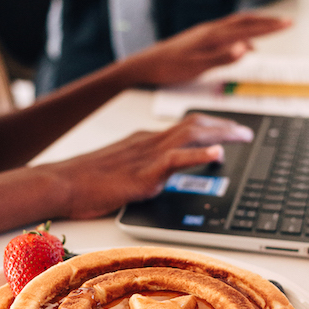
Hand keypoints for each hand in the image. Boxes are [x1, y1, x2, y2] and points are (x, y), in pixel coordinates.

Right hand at [55, 112, 254, 218]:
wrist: (61, 183)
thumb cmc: (84, 182)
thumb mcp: (121, 171)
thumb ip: (144, 170)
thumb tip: (161, 177)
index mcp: (144, 140)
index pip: (185, 127)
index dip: (211, 126)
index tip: (228, 131)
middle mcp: (149, 141)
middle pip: (195, 125)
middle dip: (224, 126)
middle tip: (246, 133)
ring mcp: (147, 154)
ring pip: (192, 134)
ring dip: (221, 134)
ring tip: (242, 136)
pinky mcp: (143, 172)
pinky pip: (177, 158)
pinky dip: (199, 153)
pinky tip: (217, 153)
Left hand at [125, 12, 290, 86]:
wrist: (144, 64)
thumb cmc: (168, 67)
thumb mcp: (196, 67)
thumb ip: (222, 58)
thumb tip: (246, 49)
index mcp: (213, 36)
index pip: (248, 29)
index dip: (270, 27)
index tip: (288, 24)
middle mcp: (210, 30)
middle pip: (245, 21)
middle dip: (267, 22)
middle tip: (287, 22)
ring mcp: (205, 32)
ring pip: (236, 24)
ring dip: (255, 25)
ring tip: (271, 29)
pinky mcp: (199, 37)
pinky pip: (227, 32)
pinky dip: (241, 35)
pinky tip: (242, 46)